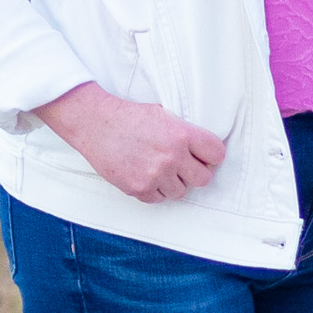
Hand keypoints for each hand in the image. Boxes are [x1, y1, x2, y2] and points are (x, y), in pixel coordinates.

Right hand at [35, 83, 226, 203]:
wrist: (96, 124)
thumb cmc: (129, 117)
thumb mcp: (163, 114)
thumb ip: (185, 131)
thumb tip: (203, 149)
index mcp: (182, 135)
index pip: (217, 154)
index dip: (211, 156)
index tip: (204, 156)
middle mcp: (172, 157)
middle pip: (203, 178)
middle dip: (195, 172)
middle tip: (184, 165)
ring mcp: (155, 175)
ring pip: (181, 191)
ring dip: (175, 182)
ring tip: (161, 169)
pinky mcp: (140, 188)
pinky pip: (160, 198)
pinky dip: (156, 190)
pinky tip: (147, 175)